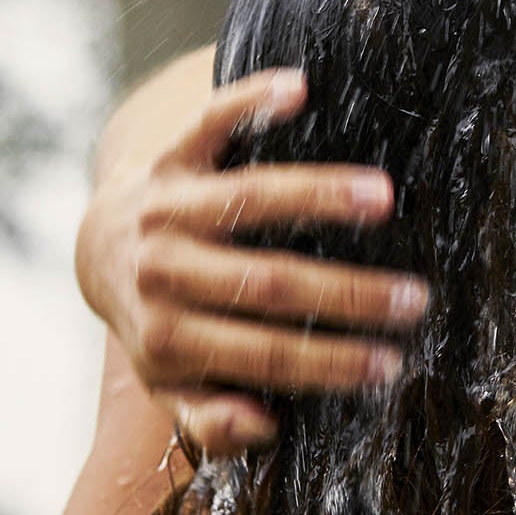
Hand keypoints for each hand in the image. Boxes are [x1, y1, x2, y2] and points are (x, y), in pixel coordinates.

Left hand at [74, 68, 428, 456]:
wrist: (101, 249)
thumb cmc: (159, 323)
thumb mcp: (170, 386)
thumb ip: (209, 419)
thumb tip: (264, 424)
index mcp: (167, 339)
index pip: (261, 353)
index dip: (328, 361)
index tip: (391, 361)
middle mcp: (163, 270)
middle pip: (264, 281)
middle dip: (345, 292)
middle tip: (414, 296)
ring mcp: (166, 207)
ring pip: (248, 198)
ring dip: (319, 195)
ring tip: (384, 196)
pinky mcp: (171, 154)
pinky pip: (210, 121)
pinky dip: (251, 101)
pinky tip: (301, 89)